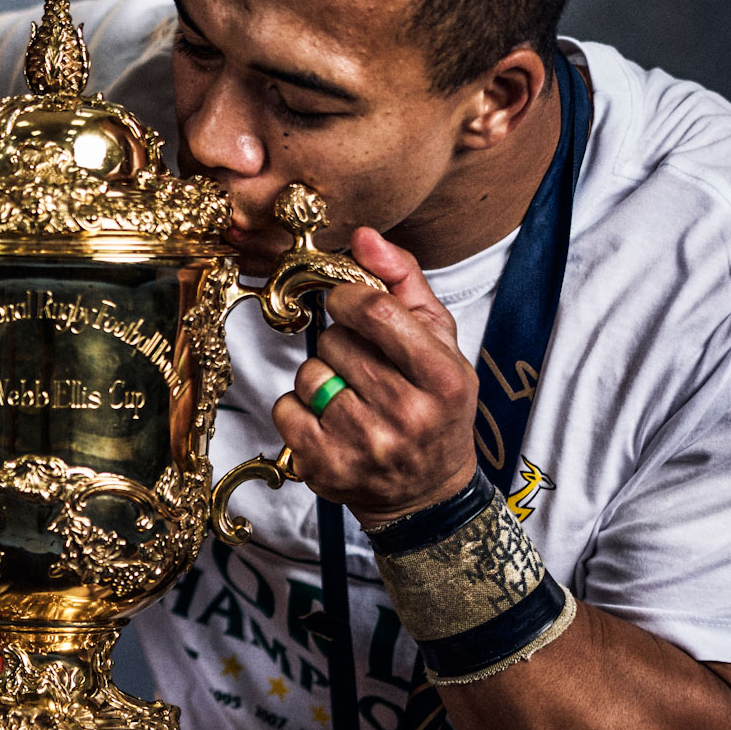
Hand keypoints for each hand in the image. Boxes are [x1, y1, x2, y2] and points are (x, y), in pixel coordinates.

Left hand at [271, 227, 479, 525]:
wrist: (426, 493)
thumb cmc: (434, 407)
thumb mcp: (440, 342)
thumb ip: (403, 282)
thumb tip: (363, 236)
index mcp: (443, 378)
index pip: (375, 311)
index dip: (348, 298)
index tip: (346, 303)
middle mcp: (408, 414)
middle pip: (336, 343)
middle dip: (340, 343)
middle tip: (362, 366)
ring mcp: (365, 445)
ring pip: (309, 375)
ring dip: (320, 377)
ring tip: (350, 395)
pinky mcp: (327, 468)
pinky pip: (286, 408)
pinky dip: (299, 407)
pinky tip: (329, 420)